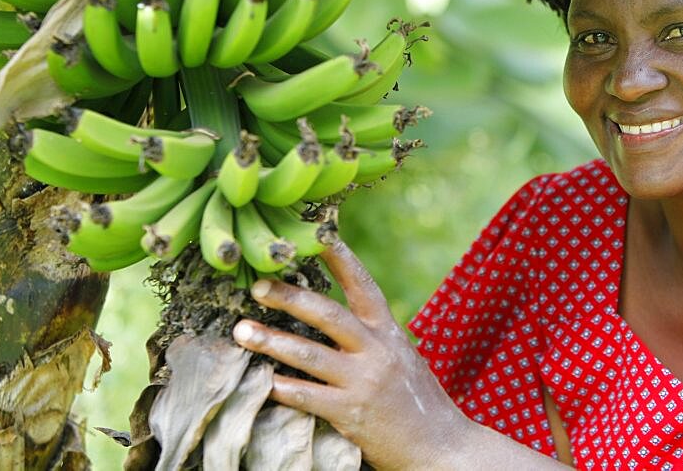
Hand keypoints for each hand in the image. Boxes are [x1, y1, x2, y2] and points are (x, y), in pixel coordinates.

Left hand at [232, 240, 468, 469]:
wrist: (442, 447)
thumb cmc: (418, 401)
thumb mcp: (402, 357)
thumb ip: (373, 337)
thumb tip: (333, 319)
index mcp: (389, 332)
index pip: (362, 284)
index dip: (338, 257)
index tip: (315, 234)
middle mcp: (377, 350)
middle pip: (327, 313)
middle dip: (289, 297)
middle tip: (257, 286)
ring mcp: (363, 381)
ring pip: (308, 354)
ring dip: (270, 341)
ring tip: (241, 331)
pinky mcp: (351, 414)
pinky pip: (306, 396)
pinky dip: (281, 387)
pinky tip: (260, 380)